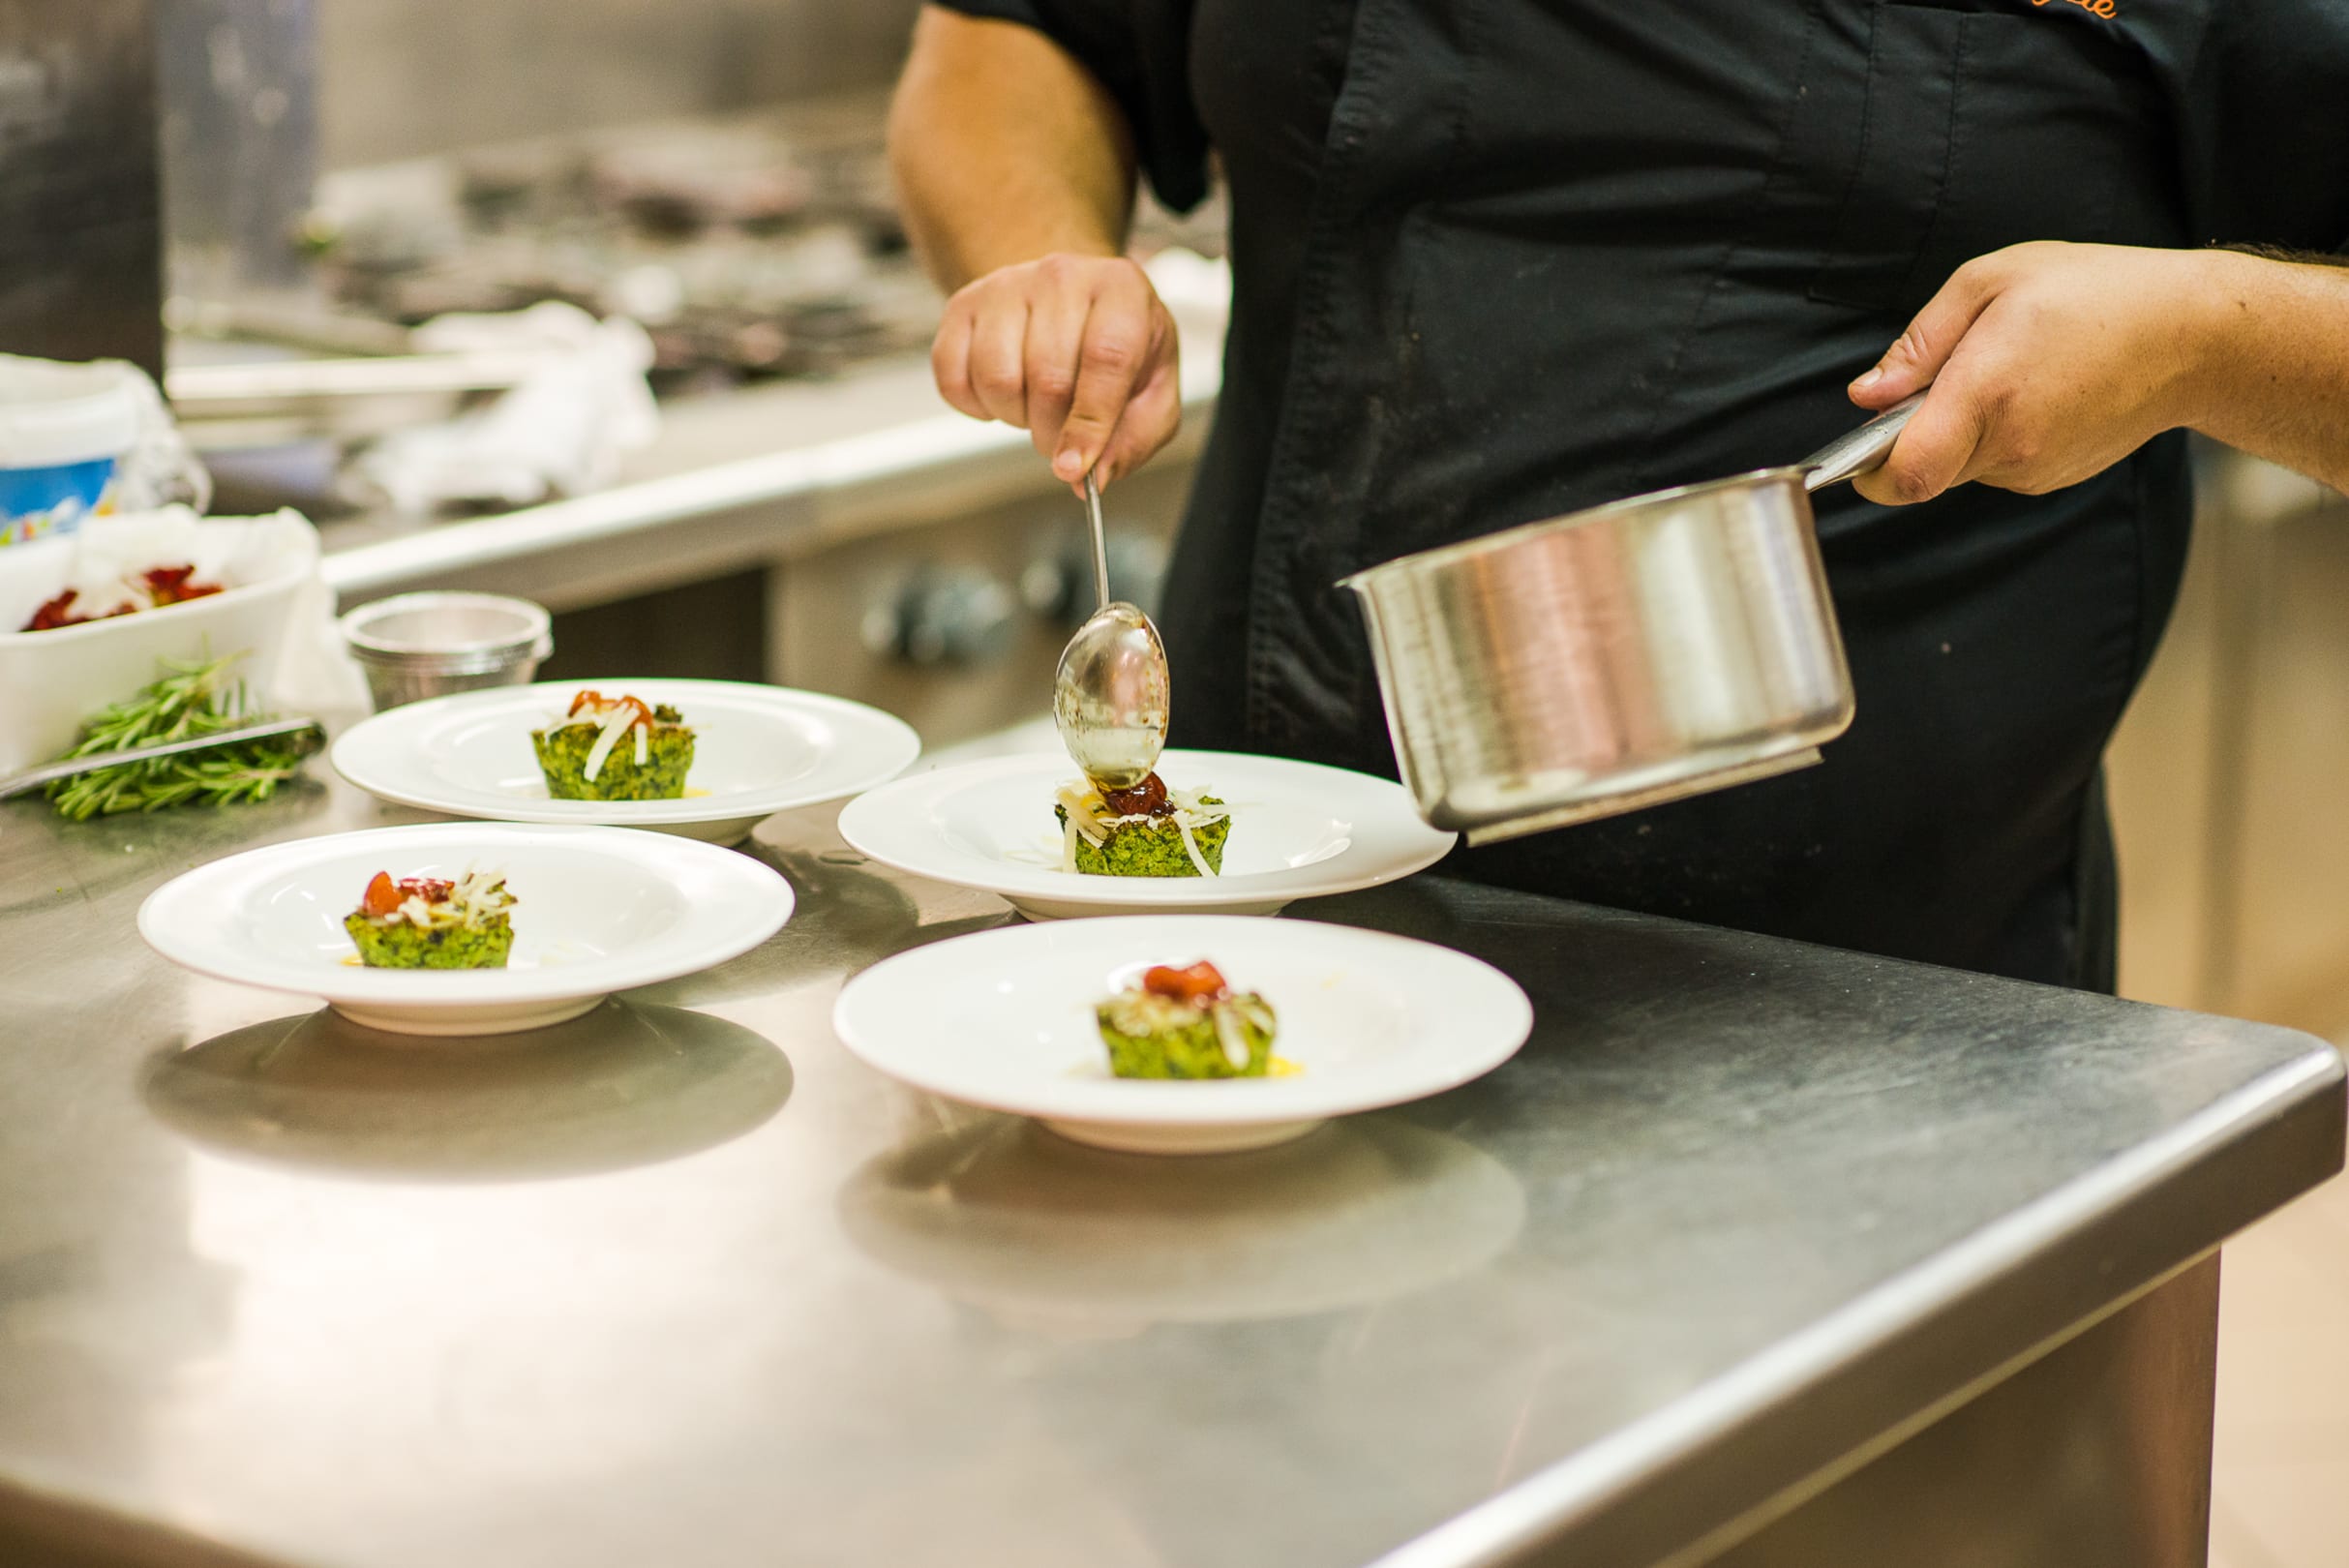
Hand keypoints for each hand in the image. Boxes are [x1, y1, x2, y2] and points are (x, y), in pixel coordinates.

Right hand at [930, 252, 1180, 491]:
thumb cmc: (1119, 348)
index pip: (1105, 358)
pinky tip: (1002, 394)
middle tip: (1060, 438)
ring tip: (1035, 406)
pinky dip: (974, 406)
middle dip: (1052, 432)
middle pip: (1048, 377)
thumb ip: (1134, 439)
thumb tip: (1092, 478)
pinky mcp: (963, 304)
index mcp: (1121, 290)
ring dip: (1014, 416)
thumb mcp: (1152, 391)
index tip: (1075, 468)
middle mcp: (1062, 276)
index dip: (1089, 423)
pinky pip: (952, 376)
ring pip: (997, 378)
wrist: (1071, 300)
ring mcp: (1007, 285)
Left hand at [1847, 241, 2220, 506]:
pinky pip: (1996, 467)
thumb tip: (1865, 395)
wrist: (2194, 335)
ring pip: (1959, 470)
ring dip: (1954, 434)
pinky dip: (1992, 438)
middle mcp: (2011, 444)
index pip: (1905, 474)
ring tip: (1999, 373)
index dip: (1868, 472)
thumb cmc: (2093, 292)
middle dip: (1909, 438)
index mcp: (1988, 393)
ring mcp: (2036, 469)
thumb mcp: (1992, 281)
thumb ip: (1919, 342)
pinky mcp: (2055, 479)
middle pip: (1923, 473)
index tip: (1858, 450)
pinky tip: (2029, 392)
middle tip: (1940, 381)